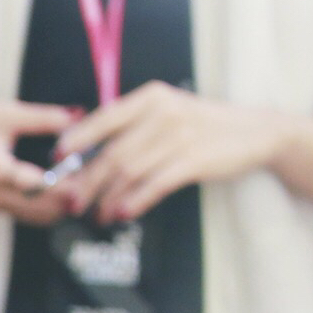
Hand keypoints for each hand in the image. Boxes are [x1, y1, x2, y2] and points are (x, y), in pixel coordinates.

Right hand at [0, 101, 79, 223]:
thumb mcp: (5, 113)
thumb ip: (43, 117)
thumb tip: (79, 116)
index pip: (29, 183)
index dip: (60, 184)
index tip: (86, 178)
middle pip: (39, 207)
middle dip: (69, 197)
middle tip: (96, 179)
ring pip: (38, 216)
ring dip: (63, 205)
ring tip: (88, 185)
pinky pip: (30, 215)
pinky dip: (52, 206)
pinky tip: (70, 190)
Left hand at [56, 81, 281, 222]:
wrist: (256, 132)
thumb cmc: (202, 126)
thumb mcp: (167, 113)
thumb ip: (132, 127)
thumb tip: (88, 155)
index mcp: (150, 98)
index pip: (103, 119)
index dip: (76, 141)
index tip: (57, 161)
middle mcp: (162, 112)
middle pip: (112, 153)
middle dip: (87, 182)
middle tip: (71, 203)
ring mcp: (179, 136)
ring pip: (129, 172)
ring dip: (107, 198)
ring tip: (96, 215)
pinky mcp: (195, 160)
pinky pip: (155, 184)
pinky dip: (135, 201)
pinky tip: (122, 213)